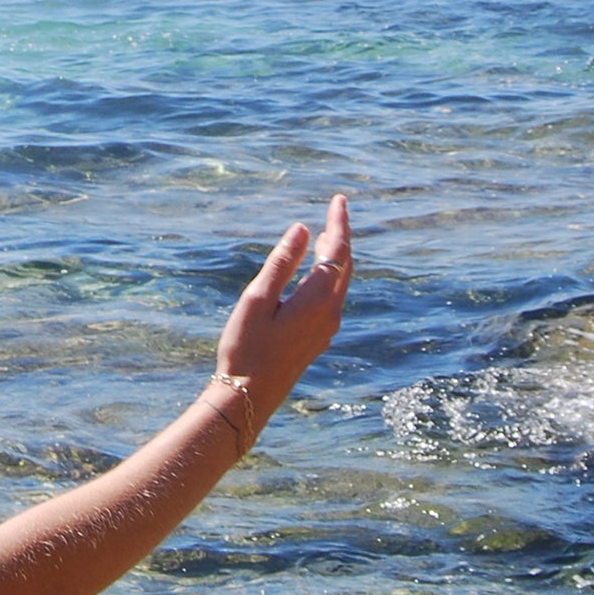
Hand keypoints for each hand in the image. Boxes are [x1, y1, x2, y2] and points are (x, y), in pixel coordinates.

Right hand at [212, 194, 350, 426]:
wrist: (250, 395)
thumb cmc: (247, 346)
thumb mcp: (258, 298)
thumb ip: (282, 262)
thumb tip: (303, 228)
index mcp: (318, 299)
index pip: (337, 250)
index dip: (339, 222)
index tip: (339, 199)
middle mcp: (331, 312)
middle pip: (346, 265)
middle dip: (342, 235)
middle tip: (335, 208)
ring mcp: (328, 328)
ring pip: (342, 282)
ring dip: (338, 255)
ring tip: (328, 233)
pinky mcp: (320, 337)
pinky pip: (335, 296)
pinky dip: (332, 274)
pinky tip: (317, 271)